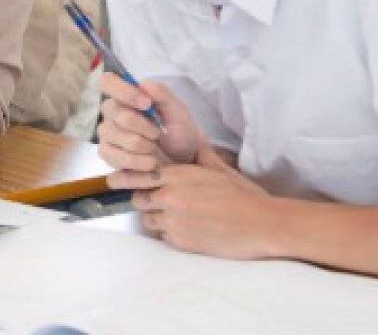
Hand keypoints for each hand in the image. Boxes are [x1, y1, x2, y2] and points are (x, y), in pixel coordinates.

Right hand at [98, 74, 199, 177]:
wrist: (182, 159)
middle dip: (147, 127)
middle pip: (120, 114)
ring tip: (154, 148)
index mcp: (125, 96)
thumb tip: (143, 83)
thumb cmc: (178, 131)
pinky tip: (149, 160)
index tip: (147, 103)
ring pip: (124, 138)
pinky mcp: (107, 153)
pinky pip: (120, 158)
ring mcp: (106, 133)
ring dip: (147, 146)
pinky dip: (141, 162)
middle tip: (159, 133)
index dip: (124, 91)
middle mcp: (111, 113)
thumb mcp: (178, 111)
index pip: (107, 82)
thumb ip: (163, 95)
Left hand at [112, 138, 280, 259]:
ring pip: (148, 219)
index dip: (129, 178)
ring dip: (157, 218)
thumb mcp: (219, 170)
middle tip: (158, 202)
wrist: (262, 224)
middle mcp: (170, 196)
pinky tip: (190, 229)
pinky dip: (171, 233)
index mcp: (178, 175)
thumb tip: (196, 137)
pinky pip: (163, 236)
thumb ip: (200, 156)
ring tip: (178, 217)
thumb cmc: (244, 196)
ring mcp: (173, 219)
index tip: (116, 180)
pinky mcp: (179, 240)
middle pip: (138, 198)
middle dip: (145, 200)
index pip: (139, 175)